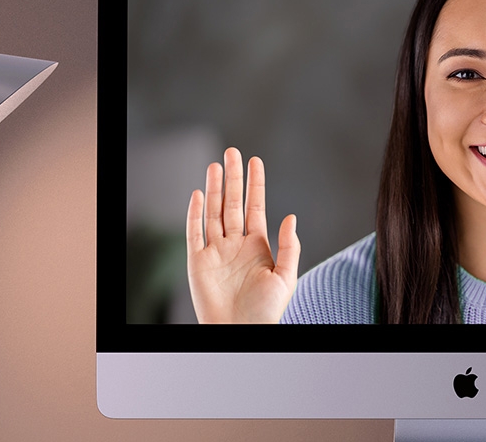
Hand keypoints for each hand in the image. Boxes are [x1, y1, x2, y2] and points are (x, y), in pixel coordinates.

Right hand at [186, 147, 300, 322]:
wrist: (241, 333)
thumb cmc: (265, 311)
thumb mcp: (286, 277)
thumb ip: (289, 246)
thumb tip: (290, 217)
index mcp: (258, 245)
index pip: (255, 206)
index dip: (255, 184)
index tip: (255, 161)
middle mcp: (235, 244)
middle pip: (232, 203)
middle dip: (233, 178)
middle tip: (232, 152)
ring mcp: (215, 251)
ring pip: (214, 212)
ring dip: (215, 188)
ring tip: (216, 165)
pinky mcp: (197, 262)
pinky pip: (194, 232)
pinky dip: (195, 213)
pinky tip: (199, 194)